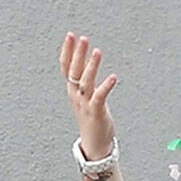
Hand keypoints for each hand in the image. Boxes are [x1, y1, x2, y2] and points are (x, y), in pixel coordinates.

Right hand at [59, 32, 117, 160]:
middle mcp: (76, 95)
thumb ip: (85, 78)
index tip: (70, 35)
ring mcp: (85, 104)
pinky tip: (114, 77)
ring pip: (86, 82)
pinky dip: (106, 87)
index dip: (67, 52)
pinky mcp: (96, 112)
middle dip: (77, 54)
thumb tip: (87, 59)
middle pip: (74, 71)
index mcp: (73, 90)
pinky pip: (100, 97)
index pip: (66, 67)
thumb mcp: (85, 95)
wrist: (94, 144)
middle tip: (82, 38)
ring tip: (97, 51)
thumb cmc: (91, 118)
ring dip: (91, 66)